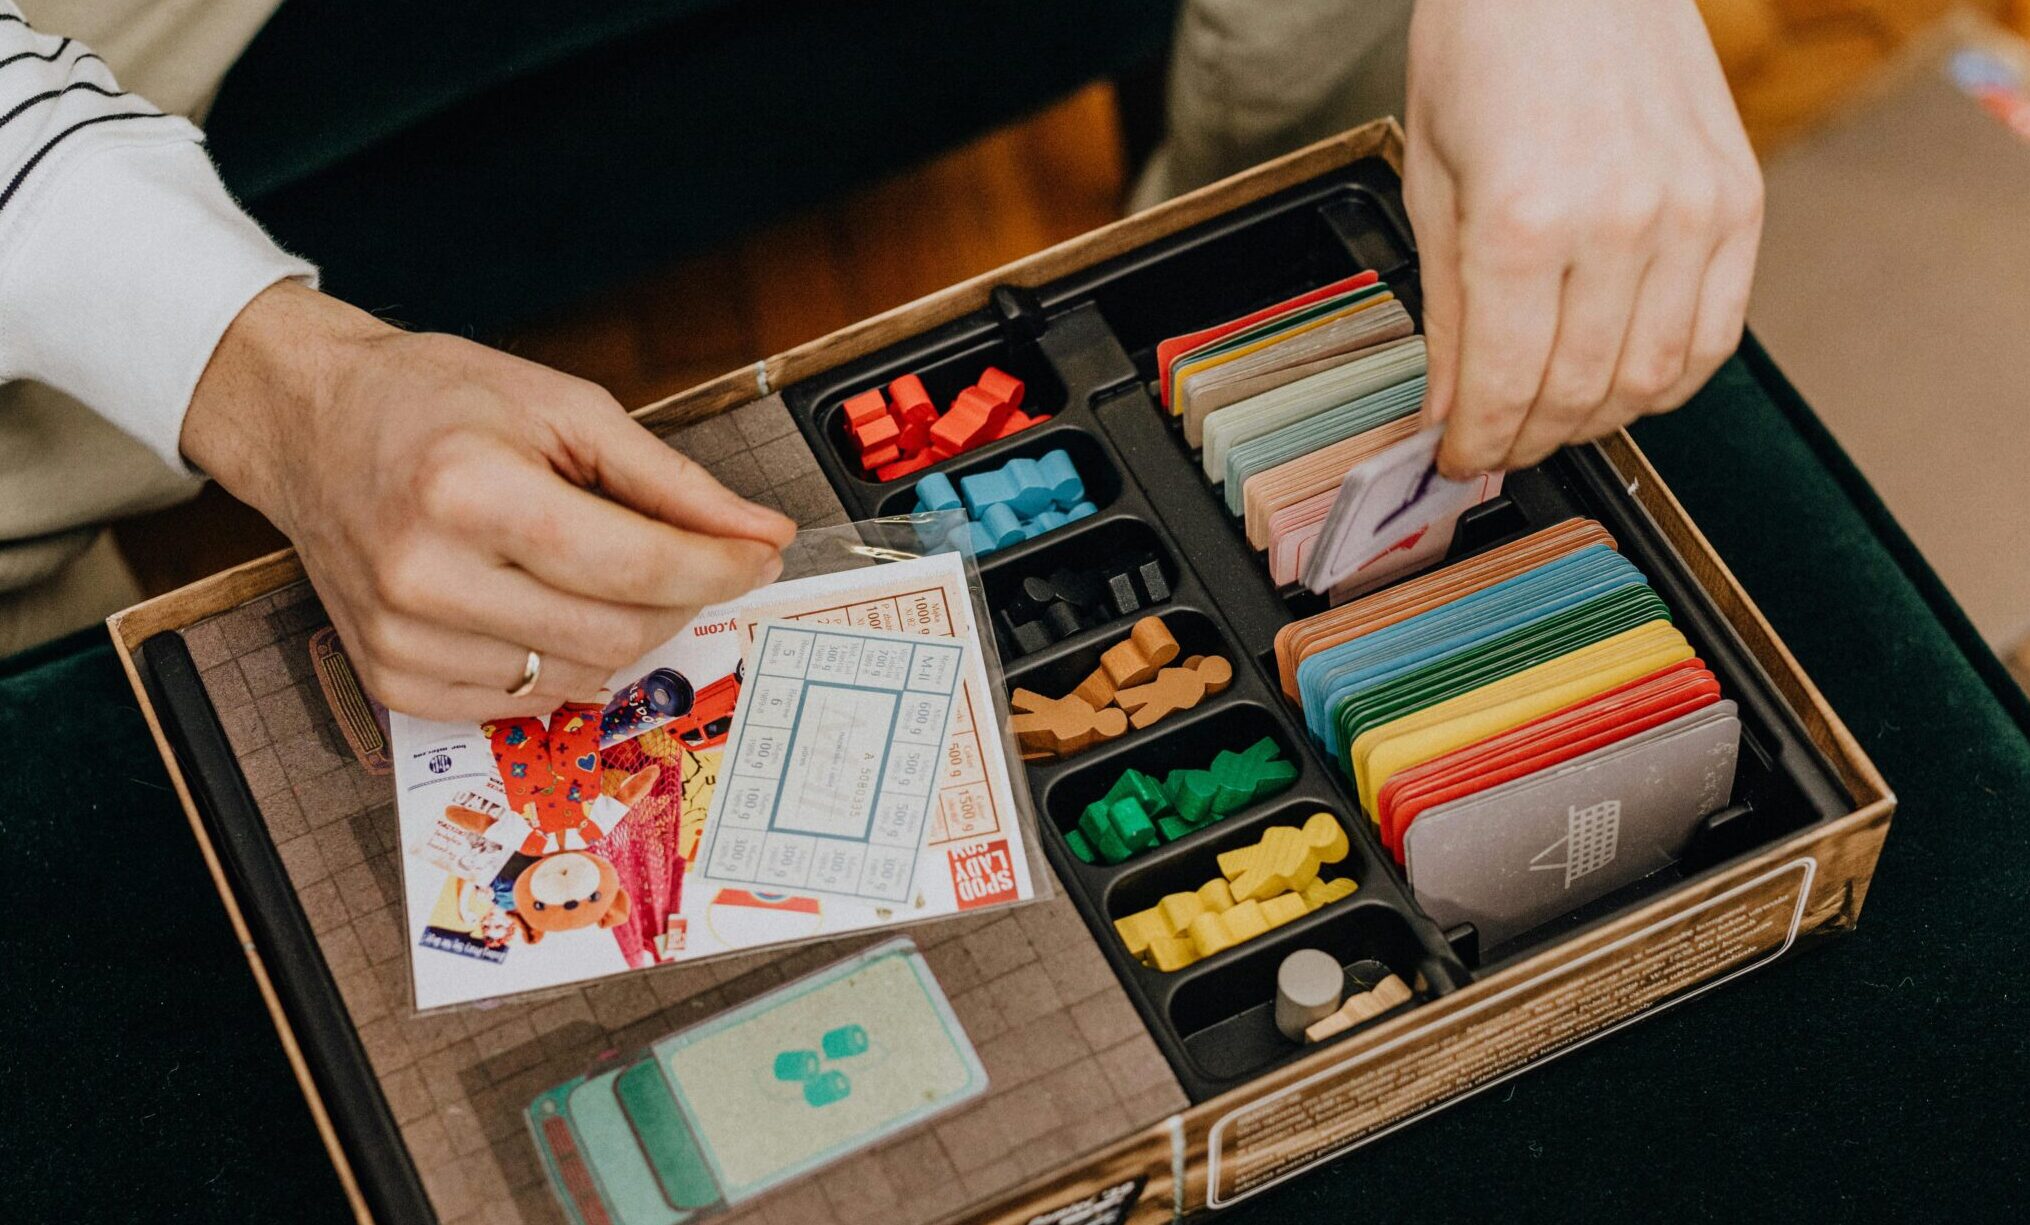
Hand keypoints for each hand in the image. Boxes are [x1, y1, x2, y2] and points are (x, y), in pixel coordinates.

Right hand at [182, 282, 794, 720]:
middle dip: (680, 598)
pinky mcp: (393, 681)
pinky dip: (560, 658)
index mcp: (471, 492)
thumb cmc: (434, 404)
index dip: (721, 566)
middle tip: (688, 556)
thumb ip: (671, 480)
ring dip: (620, 629)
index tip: (761, 553)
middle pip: (620, 631)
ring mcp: (404, 640)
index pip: (638, 566)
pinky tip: (538, 600)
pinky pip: (526, 702)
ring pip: (583, 675)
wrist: (310, 425)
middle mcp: (427, 576)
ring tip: (589, 564)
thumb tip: (761, 533)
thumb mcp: (565, 408)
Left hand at [1404, 0, 1763, 477]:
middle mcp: (1619, 224)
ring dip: (1596, 422)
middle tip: (1496, 449)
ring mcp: (1692, 214)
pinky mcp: (1739, 203)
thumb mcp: (1430, 176)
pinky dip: (1670, 381)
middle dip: (1527, 441)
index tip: (1456, 460)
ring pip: (1652, 381)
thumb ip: (1446, 304)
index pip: (1504, 385)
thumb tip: (1449, 405)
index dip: (1476, 443)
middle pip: (1577, 394)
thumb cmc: (1488, 45)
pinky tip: (1623, 383)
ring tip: (1552, 422)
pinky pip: (1716, 335)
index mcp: (1523, 220)